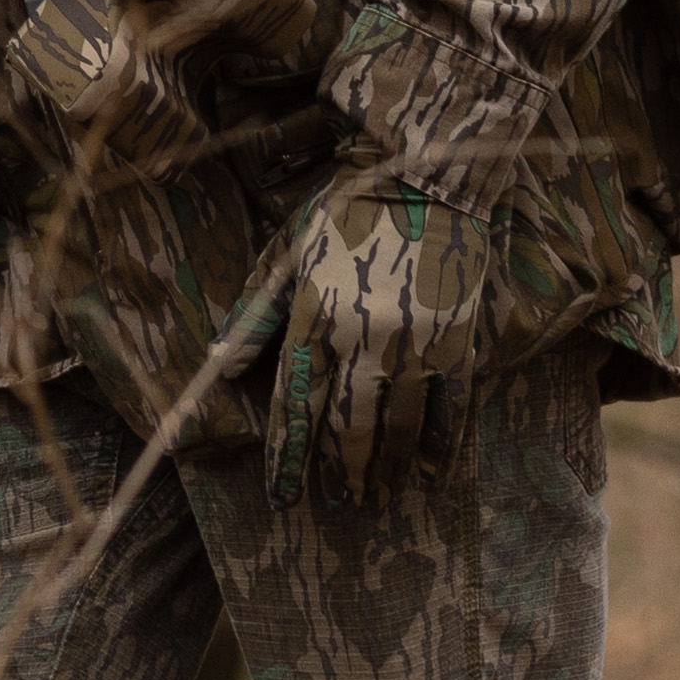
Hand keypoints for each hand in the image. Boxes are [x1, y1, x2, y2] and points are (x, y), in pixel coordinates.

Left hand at [248, 170, 534, 484]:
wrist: (422, 177)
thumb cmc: (343, 213)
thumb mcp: (285, 254)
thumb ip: (255, 315)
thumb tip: (220, 369)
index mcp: (317, 319)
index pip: (296, 405)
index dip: (288, 458)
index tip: (282, 498)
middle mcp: (365, 339)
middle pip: (348, 424)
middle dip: (339, 470)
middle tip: (339, 503)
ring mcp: (417, 343)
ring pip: (397, 424)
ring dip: (384, 466)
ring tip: (376, 497)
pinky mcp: (458, 340)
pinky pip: (450, 407)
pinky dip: (439, 445)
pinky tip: (429, 475)